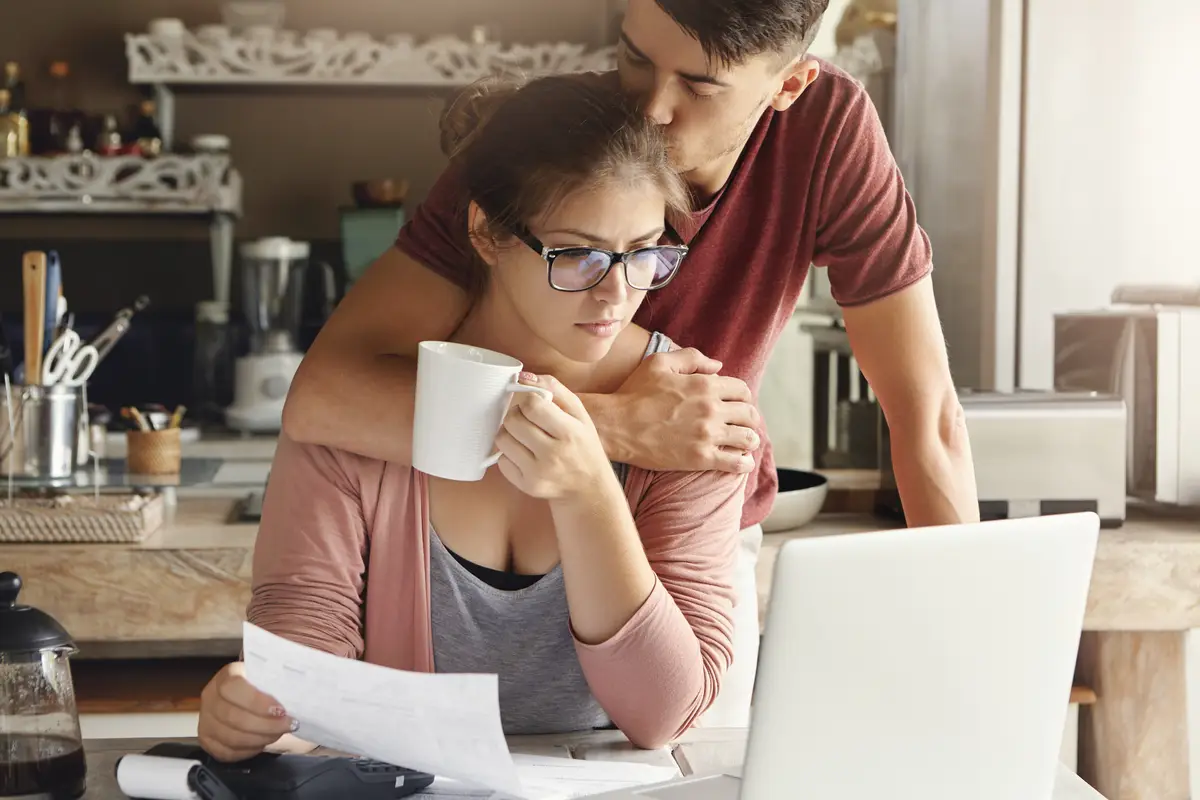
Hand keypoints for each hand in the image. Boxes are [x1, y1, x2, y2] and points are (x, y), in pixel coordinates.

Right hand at [198, 661, 294, 761]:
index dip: (257, 701)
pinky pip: (226, 751)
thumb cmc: (265, 686)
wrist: (251, 699)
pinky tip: (263, 743)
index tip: (281, 710)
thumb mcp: (271, 676)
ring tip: (278, 734)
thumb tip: (300, 690)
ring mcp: (205, 719)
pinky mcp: (207, 740)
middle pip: (232, 716)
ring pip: (230, 736)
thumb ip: (278, 681)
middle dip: (264, 725)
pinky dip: (248, 750)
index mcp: (227, 675)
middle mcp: (211, 695)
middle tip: (288, 725)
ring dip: (260, 739)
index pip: (233, 687)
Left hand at [494, 374, 613, 499]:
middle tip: (526, 419)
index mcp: (570, 432)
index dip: (528, 400)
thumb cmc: (583, 445)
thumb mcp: (579, 414)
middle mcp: (553, 455)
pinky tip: (524, 454)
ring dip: (509, 433)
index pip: (532, 405)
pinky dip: (510, 454)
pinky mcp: (527, 486)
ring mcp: (538, 473)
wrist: (589, 488)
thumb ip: (554, 389)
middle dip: (516, 414)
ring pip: (503, 439)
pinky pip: (502, 461)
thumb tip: (523, 376)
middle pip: (513, 421)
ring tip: (524, 436)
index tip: (533, 404)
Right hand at [591, 348, 759, 472]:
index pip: (742, 390)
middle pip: (749, 414)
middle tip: (742, 424)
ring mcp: (707, 435)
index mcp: (705, 385)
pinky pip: (736, 463)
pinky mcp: (700, 458)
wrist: (616, 425)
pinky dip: (744, 463)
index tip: (736, 404)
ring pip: (747, 438)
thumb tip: (718, 366)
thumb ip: (692, 358)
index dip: (742, 397)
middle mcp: (711, 409)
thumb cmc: (634, 392)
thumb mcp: (659, 362)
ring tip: (744, 443)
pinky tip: (742, 462)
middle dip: (749, 418)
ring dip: (749, 440)